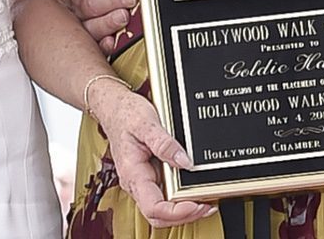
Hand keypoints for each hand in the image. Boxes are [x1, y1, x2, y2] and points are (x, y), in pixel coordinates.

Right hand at [91, 81, 213, 227]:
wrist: (114, 107)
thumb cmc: (125, 115)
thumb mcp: (146, 123)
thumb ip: (164, 143)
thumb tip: (185, 161)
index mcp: (133, 173)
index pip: (154, 208)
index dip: (177, 212)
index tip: (197, 204)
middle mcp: (136, 182)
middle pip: (159, 216)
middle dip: (185, 216)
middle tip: (208, 206)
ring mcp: (144, 181)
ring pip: (163, 209)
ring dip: (185, 210)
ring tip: (207, 200)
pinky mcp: (150, 175)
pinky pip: (165, 195)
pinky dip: (182, 197)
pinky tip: (195, 190)